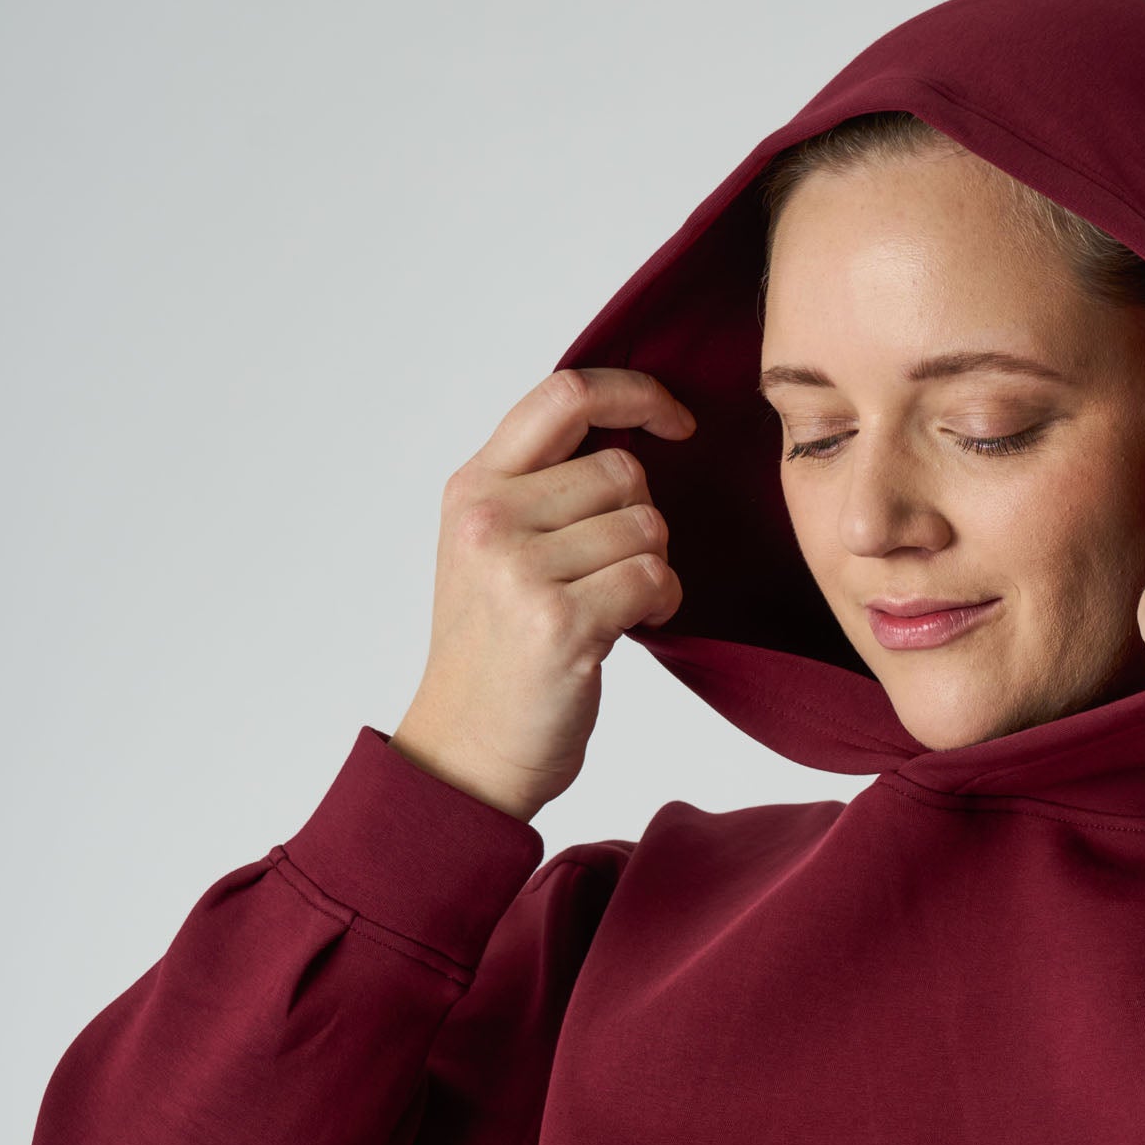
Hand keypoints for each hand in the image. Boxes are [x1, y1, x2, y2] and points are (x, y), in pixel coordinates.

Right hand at [391, 368, 694, 822]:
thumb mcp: (493, 549)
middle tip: (613, 570)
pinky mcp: (559, 622)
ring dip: (653, 568)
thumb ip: (543, 487)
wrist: (467, 750)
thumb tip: (632, 433)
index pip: (566, 393)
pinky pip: (654, 577)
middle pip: (624, 470)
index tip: (677, 421)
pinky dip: (663, 602)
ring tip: (616, 605)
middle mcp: (489, 518)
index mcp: (474, 486)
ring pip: (647, 526)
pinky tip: (635, 626)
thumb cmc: (497, 654)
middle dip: (644, 519)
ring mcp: (520, 569)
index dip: (637, 393)